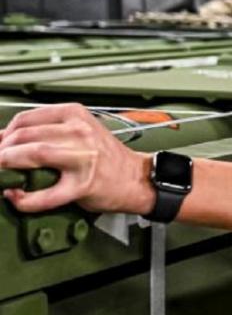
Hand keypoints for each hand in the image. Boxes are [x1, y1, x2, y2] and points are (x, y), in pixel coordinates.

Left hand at [0, 103, 153, 214]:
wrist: (135, 177)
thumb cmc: (106, 156)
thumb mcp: (78, 131)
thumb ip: (44, 131)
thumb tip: (3, 138)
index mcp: (76, 116)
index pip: (25, 119)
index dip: (4, 134)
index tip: (0, 146)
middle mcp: (80, 133)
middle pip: (26, 136)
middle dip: (2, 151)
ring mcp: (83, 158)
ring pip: (35, 154)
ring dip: (8, 165)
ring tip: (2, 175)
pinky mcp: (84, 185)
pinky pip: (47, 194)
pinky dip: (25, 199)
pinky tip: (17, 197)